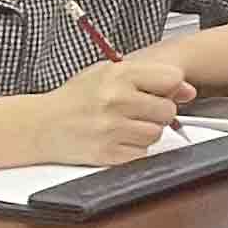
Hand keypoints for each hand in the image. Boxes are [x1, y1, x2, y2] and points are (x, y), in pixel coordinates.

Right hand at [24, 55, 191, 167]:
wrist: (38, 125)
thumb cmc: (74, 98)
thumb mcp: (108, 73)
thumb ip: (149, 76)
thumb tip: (189, 90)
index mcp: (118, 75)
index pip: (172, 78)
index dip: (170, 87)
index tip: (160, 91)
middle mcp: (116, 101)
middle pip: (168, 110)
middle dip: (159, 112)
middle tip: (139, 112)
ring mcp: (111, 129)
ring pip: (156, 133)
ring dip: (146, 132)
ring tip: (125, 125)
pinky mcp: (106, 153)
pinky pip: (141, 153)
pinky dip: (134, 149)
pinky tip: (117, 139)